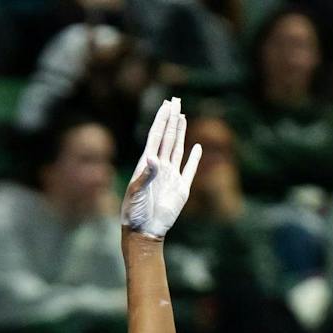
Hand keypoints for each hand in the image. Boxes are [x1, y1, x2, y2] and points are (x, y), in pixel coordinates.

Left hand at [121, 97, 201, 239]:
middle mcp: (160, 167)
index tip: (166, 104)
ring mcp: (171, 177)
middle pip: (168, 138)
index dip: (161, 120)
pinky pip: (189, 170)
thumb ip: (146, 175)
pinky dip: (194, 159)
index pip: (156, 136)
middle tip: (176, 101)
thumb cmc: (134, 213)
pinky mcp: (181, 189)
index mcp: (147, 165)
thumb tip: (153, 158)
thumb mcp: (136, 193)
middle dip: (171, 119)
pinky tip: (197, 147)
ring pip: (177, 149)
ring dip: (180, 132)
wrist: (144, 232)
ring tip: (182, 116)